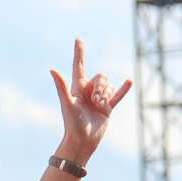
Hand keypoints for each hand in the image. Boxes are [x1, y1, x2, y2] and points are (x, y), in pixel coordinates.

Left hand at [48, 38, 131, 163]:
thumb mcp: (67, 103)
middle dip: (101, 86)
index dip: (79, 52)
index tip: (78, 39)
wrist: (82, 141)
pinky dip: (124, 89)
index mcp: (76, 88)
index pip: (79, 65)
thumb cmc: (72, 123)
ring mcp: (98, 99)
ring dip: (107, 94)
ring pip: (109, 86)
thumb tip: (51, 69)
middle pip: (101, 77)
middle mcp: (87, 91)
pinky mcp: (107, 108)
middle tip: (95, 101)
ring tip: (100, 106)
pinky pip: (118, 95)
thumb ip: (61, 86)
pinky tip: (130, 82)